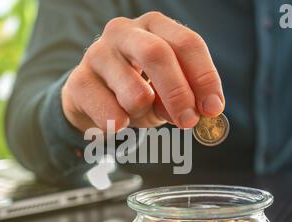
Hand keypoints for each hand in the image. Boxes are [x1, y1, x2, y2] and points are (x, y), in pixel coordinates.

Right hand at [62, 11, 224, 132]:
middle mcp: (123, 32)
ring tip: (138, 114)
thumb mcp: (165, 92)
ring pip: (135, 93)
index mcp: (153, 26)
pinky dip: (122, 125)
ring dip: (145, 115)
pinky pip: (111, 114)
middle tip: (188, 122)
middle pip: (158, 54)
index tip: (213, 108)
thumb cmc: (136, 89)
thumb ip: (182, 98)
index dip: (205, 78)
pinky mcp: (78, 82)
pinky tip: (117, 120)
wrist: (90, 98)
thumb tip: (198, 114)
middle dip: (178, 94)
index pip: (187, 43)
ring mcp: (97, 54)